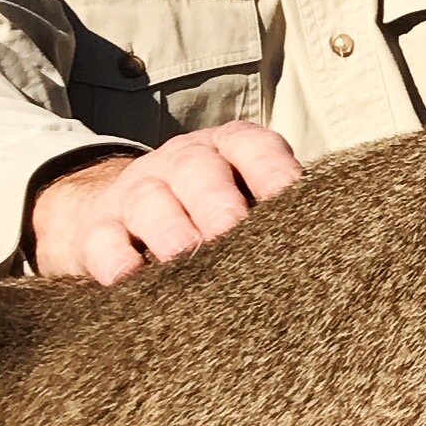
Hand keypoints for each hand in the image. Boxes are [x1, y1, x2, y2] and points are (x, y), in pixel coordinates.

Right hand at [28, 126, 302, 282]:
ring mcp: (135, 194)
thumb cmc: (208, 216)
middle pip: (197, 171)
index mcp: (227, 151)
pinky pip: (102, 240)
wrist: (120, 217)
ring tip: (186, 256)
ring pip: (150, 202)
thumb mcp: (241, 202)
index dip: (270, 168)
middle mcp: (181, 164)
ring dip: (170, 229)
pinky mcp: (96, 231)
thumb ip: (276, 221)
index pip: (252, 147)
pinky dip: (114, 259)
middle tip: (232, 230)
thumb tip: (329, 254)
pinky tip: (129, 278)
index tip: (290, 197)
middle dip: (217, 200)